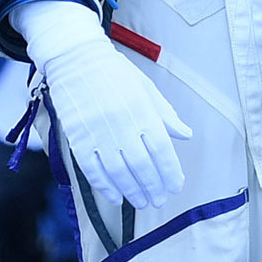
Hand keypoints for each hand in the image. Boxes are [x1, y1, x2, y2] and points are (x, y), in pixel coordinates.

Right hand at [16, 0, 188, 211]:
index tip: (176, 186)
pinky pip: (91, 168)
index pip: (162, 149)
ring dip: (131, 191)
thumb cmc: (115, 74)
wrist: (75, 59)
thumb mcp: (147, 88)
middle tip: (160, 200)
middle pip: (141, 165)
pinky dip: (104, 186)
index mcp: (143, 111)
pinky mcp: (76, 137)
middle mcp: (122, 124)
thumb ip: (166, 115)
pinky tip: (115, 197)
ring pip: (117, 171)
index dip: (170, 172)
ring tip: (142, 202)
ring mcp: (97, 132)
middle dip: (153, 187)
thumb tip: (186, 135)